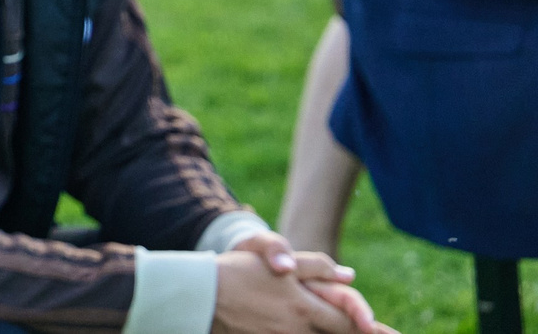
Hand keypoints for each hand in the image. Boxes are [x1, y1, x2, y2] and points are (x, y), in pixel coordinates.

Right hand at [213, 245, 380, 333]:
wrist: (199, 295)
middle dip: (357, 333)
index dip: (373, 328)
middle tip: (384, 333)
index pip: (349, 323)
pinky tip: (306, 328)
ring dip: (334, 333)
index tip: (390, 333)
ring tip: (347, 328)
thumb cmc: (237, 273)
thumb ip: (315, 268)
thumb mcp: (278, 263)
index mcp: (304, 308)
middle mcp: (297, 330)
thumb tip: (349, 275)